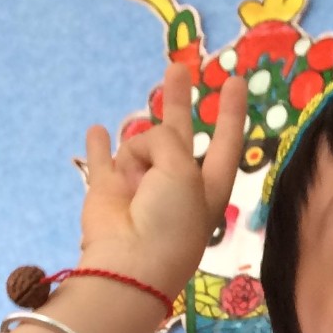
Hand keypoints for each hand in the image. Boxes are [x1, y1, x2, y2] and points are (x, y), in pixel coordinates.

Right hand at [78, 61, 246, 297]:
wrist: (127, 264)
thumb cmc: (168, 222)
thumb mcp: (183, 172)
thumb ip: (168, 141)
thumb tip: (137, 145)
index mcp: (207, 188)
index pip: (223, 143)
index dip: (230, 114)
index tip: (235, 81)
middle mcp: (175, 185)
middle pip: (178, 133)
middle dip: (177, 101)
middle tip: (177, 68)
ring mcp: (140, 186)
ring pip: (137, 144)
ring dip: (136, 152)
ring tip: (137, 188)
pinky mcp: (106, 190)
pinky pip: (102, 158)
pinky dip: (99, 146)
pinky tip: (97, 130)